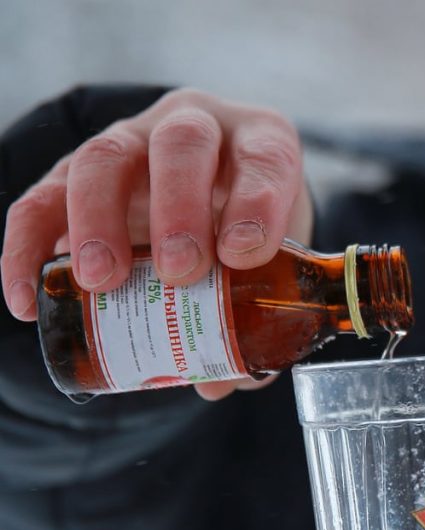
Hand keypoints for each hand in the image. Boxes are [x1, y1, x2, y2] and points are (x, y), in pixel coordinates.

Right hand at [0, 87, 313, 399]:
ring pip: (105, 158)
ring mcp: (132, 142)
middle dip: (178, 208)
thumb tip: (224, 381)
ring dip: (98, 221)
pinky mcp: (74, 174)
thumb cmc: (250, 230)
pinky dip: (26, 248)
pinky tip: (29, 300)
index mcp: (259, 141)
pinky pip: (41, 200)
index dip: (256, 203)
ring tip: (101, 283)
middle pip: (181, 143)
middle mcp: (195, 129)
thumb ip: (257, 316)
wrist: (209, 195)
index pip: (264, 157)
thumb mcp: (274, 260)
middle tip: (180, 272)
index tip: (243, 254)